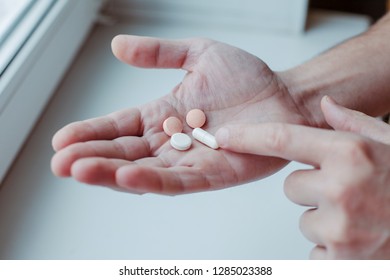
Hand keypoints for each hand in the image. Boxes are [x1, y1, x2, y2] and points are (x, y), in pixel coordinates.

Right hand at [51, 35, 306, 193]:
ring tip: (80, 171)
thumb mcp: (198, 54)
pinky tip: (127, 177)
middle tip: (60, 162)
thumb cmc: (248, 77)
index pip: (119, 127)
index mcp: (163, 115)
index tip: (62, 139)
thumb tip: (117, 46)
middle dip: (92, 157)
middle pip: (125, 153)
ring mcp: (191, 161)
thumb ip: (159, 53)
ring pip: (145, 171)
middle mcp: (171, 141)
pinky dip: (152, 181)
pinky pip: (179, 181)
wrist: (286, 95)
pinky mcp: (215, 175)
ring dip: (113, 172)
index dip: (91, 133)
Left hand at [216, 96, 389, 258]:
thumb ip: (353, 123)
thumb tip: (324, 105)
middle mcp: (342, 188)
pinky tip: (361, 238)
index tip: (224, 137)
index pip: (282, 139)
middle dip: (313, 189)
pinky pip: (315, 248)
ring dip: (325, 219)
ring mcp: (342, 228)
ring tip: (360, 216)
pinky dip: (332, 246)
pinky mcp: (342, 261)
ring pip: (303, 218)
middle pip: (291, 186)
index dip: (248, 137)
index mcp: (351, 153)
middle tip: (348, 192)